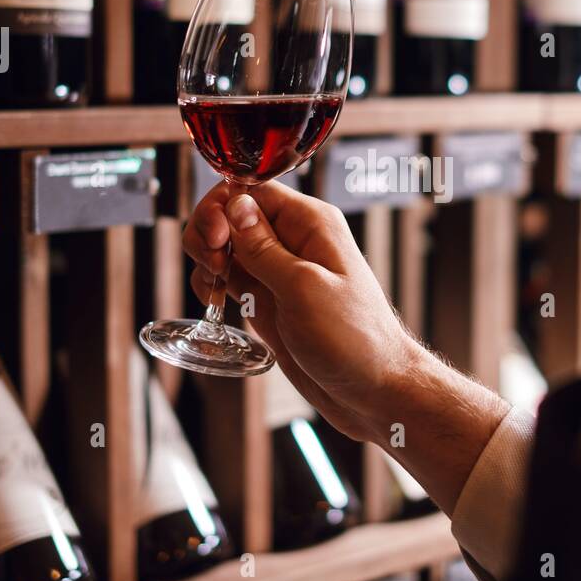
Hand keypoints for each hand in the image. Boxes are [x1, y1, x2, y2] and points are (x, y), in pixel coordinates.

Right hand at [183, 181, 428, 441]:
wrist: (373, 391)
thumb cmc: (354, 340)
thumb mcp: (304, 289)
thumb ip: (264, 248)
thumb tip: (235, 204)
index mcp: (311, 224)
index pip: (252, 190)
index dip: (223, 207)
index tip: (216, 239)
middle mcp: (294, 241)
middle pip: (232, 213)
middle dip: (209, 232)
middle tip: (214, 265)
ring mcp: (278, 271)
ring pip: (225, 245)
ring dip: (206, 258)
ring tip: (214, 287)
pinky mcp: (268, 300)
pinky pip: (229, 277)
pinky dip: (211, 284)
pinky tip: (213, 301)